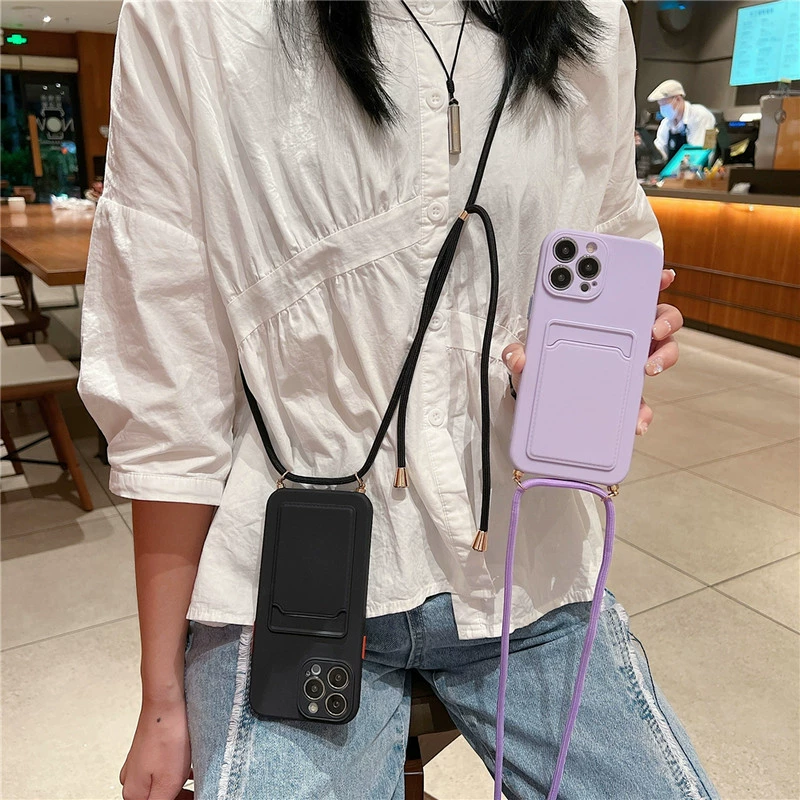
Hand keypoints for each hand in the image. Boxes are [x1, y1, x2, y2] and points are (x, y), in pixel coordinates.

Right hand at [120, 700, 190, 799]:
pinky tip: (189, 764)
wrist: (165, 702)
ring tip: (193, 775)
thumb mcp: (167, 783)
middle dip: (177, 796)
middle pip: (155, 798)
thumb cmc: (166, 735)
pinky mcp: (147, 750)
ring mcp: (138, 763)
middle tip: (194, 790)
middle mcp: (131, 779)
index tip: (191, 797)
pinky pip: (161, 768)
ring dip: (177, 785)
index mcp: (133, 793)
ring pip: (159, 784)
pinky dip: (176, 771)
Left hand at [502, 268, 681, 436]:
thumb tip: (518, 358)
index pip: (630, 292)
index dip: (651, 280)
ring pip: (661, 354)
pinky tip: (637, 419)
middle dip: (664, 319)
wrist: (540, 404)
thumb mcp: (526, 357)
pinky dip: (642, 410)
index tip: (663, 276)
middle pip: (658, 319)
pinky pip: (642, 402)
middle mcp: (623, 337)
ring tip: (647, 368)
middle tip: (652, 328)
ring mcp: (628, 365)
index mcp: (601, 317)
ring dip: (662, 357)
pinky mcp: (626, 396)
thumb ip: (518, 353)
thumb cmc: (539, 367)